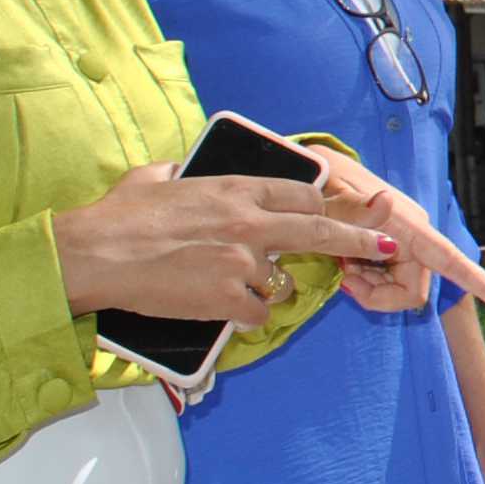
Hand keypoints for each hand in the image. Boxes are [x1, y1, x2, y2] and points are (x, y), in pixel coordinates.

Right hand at [53, 162, 403, 325]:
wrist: (95, 254)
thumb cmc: (117, 218)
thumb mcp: (153, 179)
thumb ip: (178, 173)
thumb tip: (179, 169)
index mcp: (235, 188)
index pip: (301, 192)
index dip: (319, 206)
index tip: (332, 213)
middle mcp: (249, 220)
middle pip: (320, 227)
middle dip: (360, 236)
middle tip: (390, 242)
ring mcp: (243, 259)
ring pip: (278, 279)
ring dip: (262, 287)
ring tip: (221, 284)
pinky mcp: (230, 296)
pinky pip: (258, 310)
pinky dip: (246, 314)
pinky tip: (219, 307)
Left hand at [301, 151, 484, 314]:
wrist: (315, 172)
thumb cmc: (325, 180)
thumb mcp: (331, 192)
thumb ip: (354, 207)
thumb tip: (388, 205)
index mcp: (408, 225)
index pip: (449, 259)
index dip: (481, 283)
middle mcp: (414, 238)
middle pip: (413, 291)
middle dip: (378, 295)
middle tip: (344, 275)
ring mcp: (404, 244)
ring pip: (398, 290)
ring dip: (369, 287)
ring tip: (342, 262)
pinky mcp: (393, 249)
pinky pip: (387, 282)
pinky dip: (365, 280)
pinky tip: (346, 260)